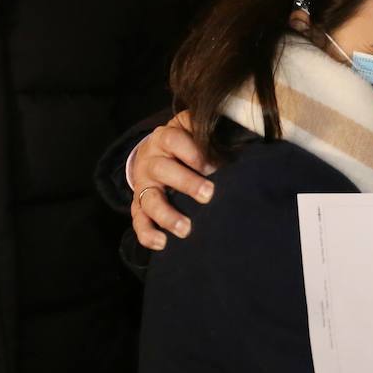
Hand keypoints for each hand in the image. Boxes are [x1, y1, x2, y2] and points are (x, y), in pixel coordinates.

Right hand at [130, 111, 216, 250]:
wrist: (154, 153)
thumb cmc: (184, 142)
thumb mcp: (192, 128)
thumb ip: (206, 130)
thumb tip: (235, 134)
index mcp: (164, 138)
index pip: (174, 140)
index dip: (193, 153)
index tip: (213, 166)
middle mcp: (150, 161)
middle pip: (162, 170)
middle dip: (186, 183)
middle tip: (208, 195)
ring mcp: (143, 185)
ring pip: (149, 199)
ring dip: (167, 215)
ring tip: (186, 229)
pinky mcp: (138, 205)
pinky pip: (138, 221)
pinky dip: (147, 234)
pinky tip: (162, 244)